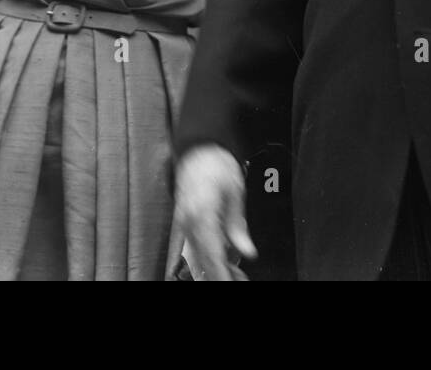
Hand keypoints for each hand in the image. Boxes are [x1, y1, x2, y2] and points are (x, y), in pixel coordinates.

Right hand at [174, 144, 256, 280]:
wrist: (198, 148)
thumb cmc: (216, 164)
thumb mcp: (235, 192)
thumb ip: (238, 225)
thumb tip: (247, 250)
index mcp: (202, 214)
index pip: (212, 254)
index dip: (222, 274)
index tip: (233, 281)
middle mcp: (188, 221)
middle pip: (203, 259)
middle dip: (219, 274)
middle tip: (237, 279)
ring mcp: (183, 222)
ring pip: (197, 254)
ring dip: (213, 268)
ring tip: (233, 274)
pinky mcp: (183, 220)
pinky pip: (193, 244)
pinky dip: (206, 256)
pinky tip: (221, 261)